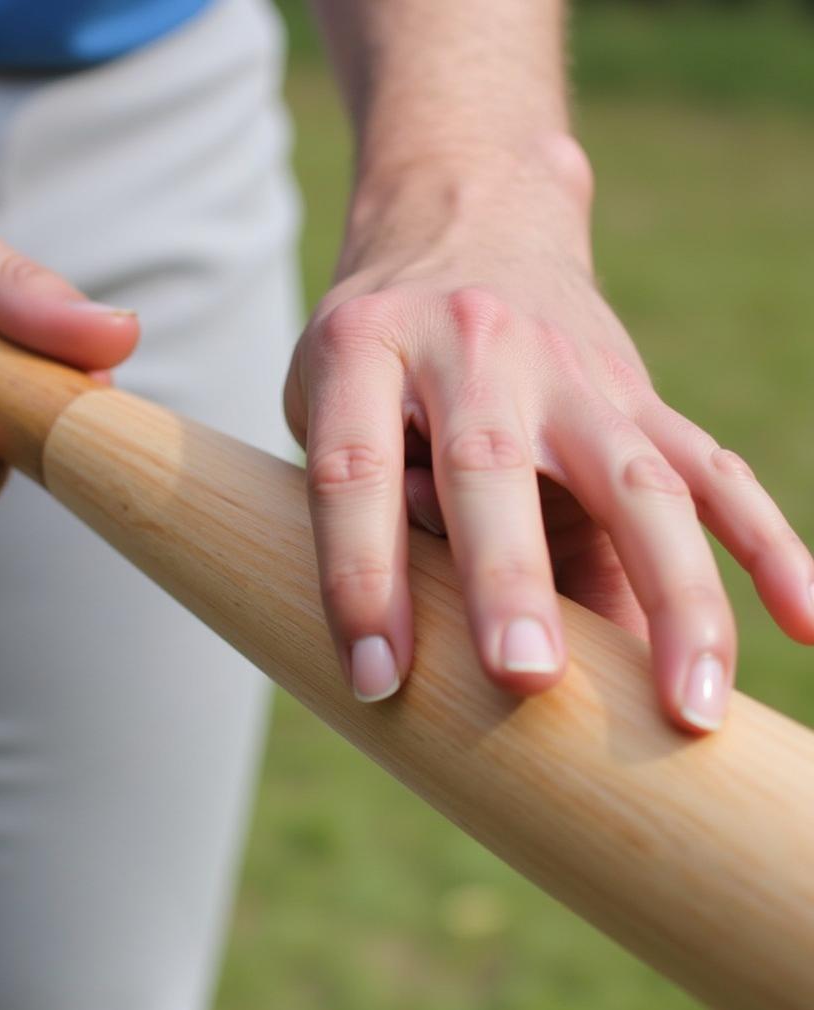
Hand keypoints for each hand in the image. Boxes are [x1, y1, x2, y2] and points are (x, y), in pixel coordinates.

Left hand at [283, 134, 813, 731]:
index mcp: (364, 347)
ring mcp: (567, 368)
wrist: (463, 222)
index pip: (353, 470)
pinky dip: (763, 542)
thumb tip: (437, 626)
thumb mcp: (326, 393)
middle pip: (489, 466)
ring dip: (668, 590)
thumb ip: (369, 493)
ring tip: (689, 705)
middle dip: (508, 577)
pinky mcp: (634, 391)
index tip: (379, 679)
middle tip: (525, 675)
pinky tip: (803, 618)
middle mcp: (471, 348)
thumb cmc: (375, 344)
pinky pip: (711, 465)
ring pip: (632, 478)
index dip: (360, 579)